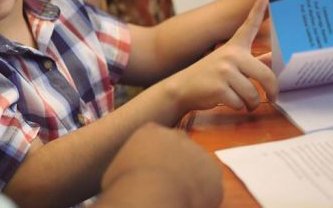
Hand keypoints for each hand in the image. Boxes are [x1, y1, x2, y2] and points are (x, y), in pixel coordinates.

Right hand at [99, 123, 222, 207]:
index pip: (157, 137)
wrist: (150, 195)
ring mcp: (197, 152)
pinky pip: (209, 183)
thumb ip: (131, 161)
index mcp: (151, 131)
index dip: (156, 155)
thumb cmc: (126, 183)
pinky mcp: (213, 172)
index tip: (151, 169)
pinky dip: (203, 193)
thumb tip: (131, 170)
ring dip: (190, 177)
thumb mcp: (118, 166)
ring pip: (196, 164)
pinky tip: (190, 201)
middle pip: (179, 147)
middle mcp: (177, 136)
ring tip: (177, 194)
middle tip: (166, 182)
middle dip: (176, 162)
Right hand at [165, 0, 277, 111]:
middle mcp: (230, 55)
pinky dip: (237, 107)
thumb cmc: (208, 77)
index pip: (249, 25)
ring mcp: (224, 71)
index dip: (259, 9)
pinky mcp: (219, 87)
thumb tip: (272, 60)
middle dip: (272, 91)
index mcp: (234, 47)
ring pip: (253, 94)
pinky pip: (240, 103)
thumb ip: (251, 63)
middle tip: (272, 98)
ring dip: (251, 103)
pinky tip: (225, 101)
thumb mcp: (228, 66)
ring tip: (241, 102)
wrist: (180, 88)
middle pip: (266, 76)